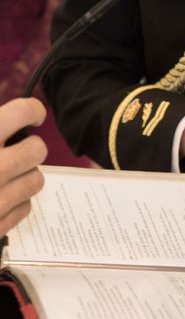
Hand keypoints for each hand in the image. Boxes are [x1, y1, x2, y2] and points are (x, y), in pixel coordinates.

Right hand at [0, 98, 46, 236]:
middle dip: (28, 151)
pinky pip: (25, 208)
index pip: (22, 110)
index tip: (31, 115)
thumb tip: (20, 114)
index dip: (31, 111)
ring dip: (22, 179)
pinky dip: (12, 205)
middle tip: (11, 154)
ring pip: (36, 180)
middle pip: (38, 150)